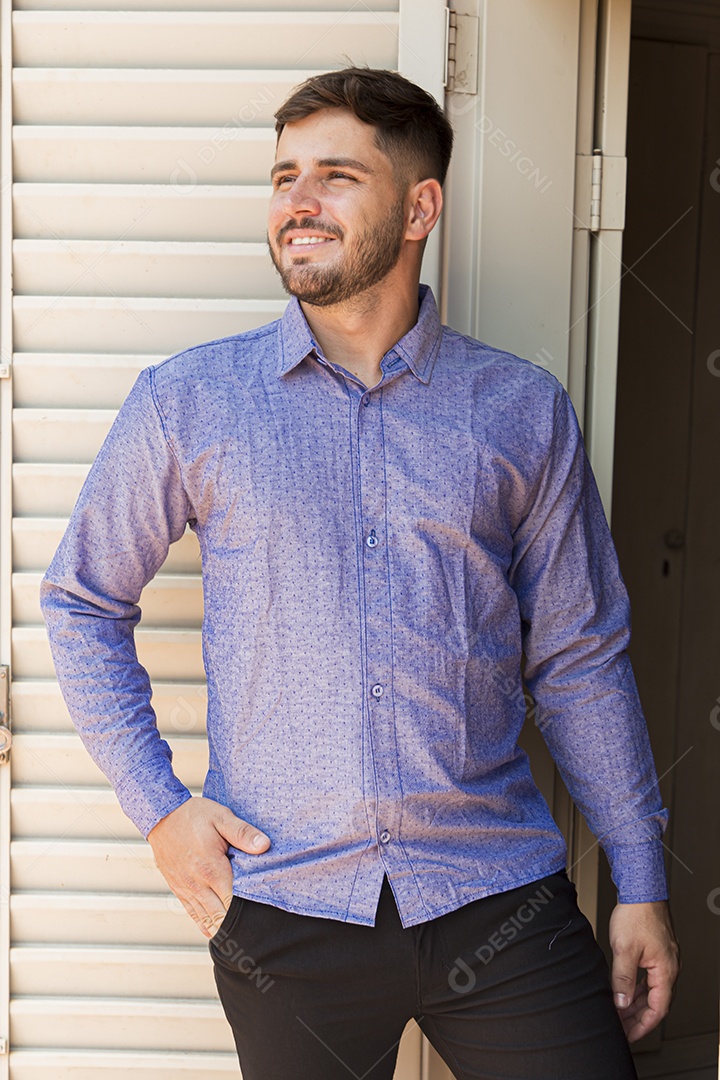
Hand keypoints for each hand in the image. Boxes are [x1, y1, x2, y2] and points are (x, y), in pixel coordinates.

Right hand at [147, 796, 269, 938]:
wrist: (160, 814)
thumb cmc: (192, 815)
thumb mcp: (221, 817)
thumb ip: (243, 833)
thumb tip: (264, 846)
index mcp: (211, 868)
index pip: (233, 901)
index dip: (247, 912)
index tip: (261, 917)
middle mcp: (197, 883)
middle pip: (220, 915)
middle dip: (236, 924)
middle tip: (254, 932)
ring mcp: (185, 887)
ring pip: (205, 917)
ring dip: (220, 927)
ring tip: (237, 938)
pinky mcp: (177, 887)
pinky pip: (191, 911)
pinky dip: (202, 923)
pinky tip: (212, 931)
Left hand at [609, 899, 679, 1041]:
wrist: (641, 889)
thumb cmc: (636, 913)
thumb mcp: (624, 949)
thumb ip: (622, 979)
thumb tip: (621, 1002)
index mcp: (666, 970)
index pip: (658, 1009)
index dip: (642, 1025)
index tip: (628, 1035)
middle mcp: (669, 966)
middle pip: (656, 1002)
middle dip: (637, 1017)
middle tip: (621, 1027)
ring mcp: (665, 958)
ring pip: (652, 990)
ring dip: (637, 1003)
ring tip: (620, 1012)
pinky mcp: (657, 951)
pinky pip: (650, 977)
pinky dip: (638, 987)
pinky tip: (627, 990)